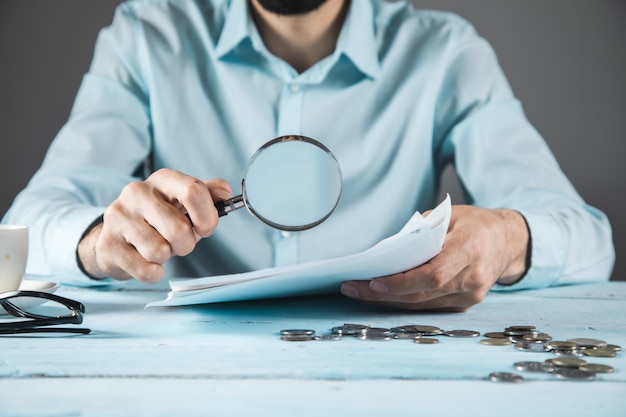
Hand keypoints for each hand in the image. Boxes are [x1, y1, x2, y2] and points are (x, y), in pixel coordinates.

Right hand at [77, 169, 231, 282]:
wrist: (116, 236)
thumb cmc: (157, 218)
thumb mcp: (182, 201)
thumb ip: (208, 194)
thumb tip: (226, 193)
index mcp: (162, 180)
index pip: (193, 191)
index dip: (207, 217)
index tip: (205, 229)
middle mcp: (137, 192)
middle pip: (180, 229)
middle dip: (186, 244)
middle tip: (176, 242)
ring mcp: (119, 217)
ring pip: (161, 251)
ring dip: (166, 257)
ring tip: (157, 248)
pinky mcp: (108, 244)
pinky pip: (146, 269)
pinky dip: (153, 273)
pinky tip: (145, 262)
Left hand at [340, 205, 528, 310]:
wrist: (509, 241)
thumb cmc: (475, 224)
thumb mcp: (449, 215)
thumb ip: (420, 232)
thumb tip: (388, 250)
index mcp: (470, 248)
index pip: (433, 274)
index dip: (403, 282)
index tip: (375, 281)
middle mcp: (472, 277)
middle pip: (422, 294)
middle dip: (383, 294)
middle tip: (352, 288)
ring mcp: (471, 295)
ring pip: (422, 304)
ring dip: (388, 300)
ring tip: (358, 292)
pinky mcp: (466, 304)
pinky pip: (429, 306)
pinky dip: (404, 300)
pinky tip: (382, 294)